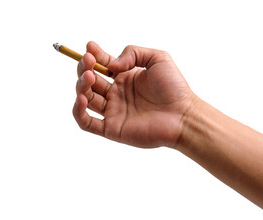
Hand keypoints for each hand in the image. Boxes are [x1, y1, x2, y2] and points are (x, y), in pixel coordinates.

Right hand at [73, 41, 196, 147]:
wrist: (183, 115)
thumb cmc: (174, 88)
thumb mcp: (157, 58)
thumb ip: (133, 53)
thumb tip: (110, 66)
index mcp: (126, 78)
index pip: (102, 65)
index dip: (93, 55)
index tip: (90, 47)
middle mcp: (117, 94)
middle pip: (90, 80)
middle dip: (84, 68)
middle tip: (88, 60)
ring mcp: (113, 112)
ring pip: (86, 98)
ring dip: (81, 85)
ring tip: (89, 76)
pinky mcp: (112, 129)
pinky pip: (86, 123)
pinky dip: (78, 111)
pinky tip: (82, 98)